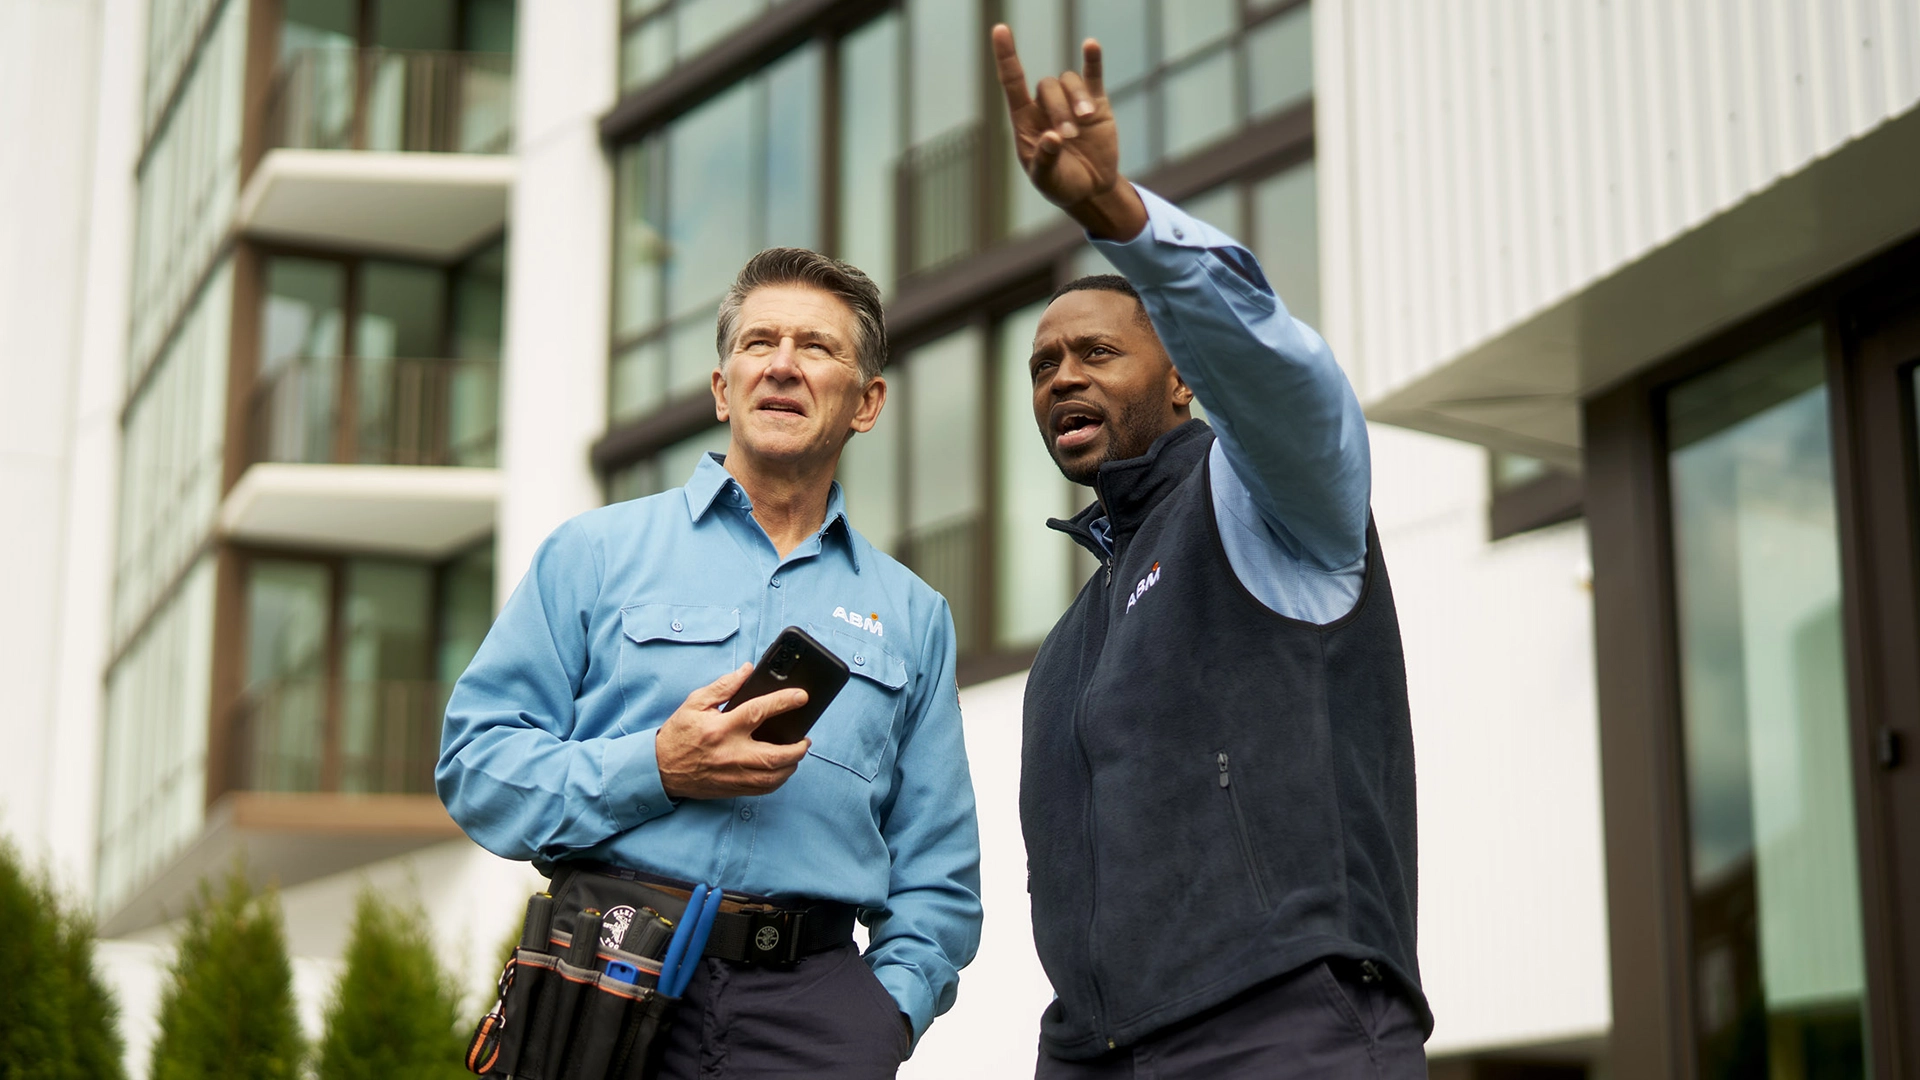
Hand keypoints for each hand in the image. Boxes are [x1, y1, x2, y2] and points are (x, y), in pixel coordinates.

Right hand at [655, 663, 810, 799]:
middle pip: (775, 754)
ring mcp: (733, 774)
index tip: (801, 696)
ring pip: (773, 776)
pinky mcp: (732, 788)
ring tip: (797, 753)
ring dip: (792, 765)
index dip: (783, 702)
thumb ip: (724, 686)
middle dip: (798, 747)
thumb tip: (747, 671)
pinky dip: (778, 779)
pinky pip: (764, 789)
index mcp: (721, 728)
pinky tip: (782, 769)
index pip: (759, 712)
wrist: (660, 769)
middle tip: (805, 738)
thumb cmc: (678, 734)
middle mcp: (730, 753)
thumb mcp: (695, 703)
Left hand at [992, 24, 1146, 239]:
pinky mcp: (1096, 103)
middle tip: (1070, 135)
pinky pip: (1092, 75)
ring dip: (1076, 98)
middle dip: (1059, 108)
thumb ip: (1045, 160)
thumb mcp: (1047, 180)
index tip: (999, 29)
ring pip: (1068, 81)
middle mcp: (1045, 106)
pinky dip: (1092, 60)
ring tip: (1085, 123)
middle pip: (1047, 87)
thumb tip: (1051, 137)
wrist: (1090, 190)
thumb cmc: (1060, 185)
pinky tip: (1090, 46)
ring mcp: (1071, 102)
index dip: (1006, 56)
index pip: (1012, 82)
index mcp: (1025, 121)